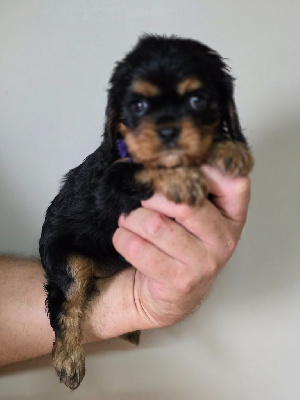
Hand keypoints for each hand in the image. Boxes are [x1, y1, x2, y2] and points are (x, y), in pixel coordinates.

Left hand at [111, 166, 250, 328]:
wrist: (169, 295)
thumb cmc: (179, 245)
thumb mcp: (194, 216)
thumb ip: (188, 188)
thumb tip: (154, 159)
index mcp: (232, 217)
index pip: (234, 182)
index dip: (203, 168)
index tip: (173, 168)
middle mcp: (224, 240)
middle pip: (184, 203)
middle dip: (150, 195)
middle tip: (138, 194)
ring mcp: (204, 263)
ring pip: (154, 225)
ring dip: (131, 218)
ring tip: (129, 219)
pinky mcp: (179, 281)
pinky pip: (137, 248)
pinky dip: (122, 238)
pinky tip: (125, 238)